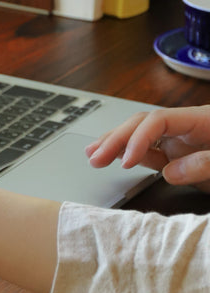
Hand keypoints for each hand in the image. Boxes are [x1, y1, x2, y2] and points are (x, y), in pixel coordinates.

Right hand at [86, 106, 209, 190]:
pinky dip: (128, 153)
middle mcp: (186, 127)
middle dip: (116, 139)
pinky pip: (150, 151)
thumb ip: (203, 164)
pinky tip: (112, 157)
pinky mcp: (179, 155)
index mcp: (200, 120)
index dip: (137, 139)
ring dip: (115, 144)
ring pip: (141, 134)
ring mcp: (181, 141)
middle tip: (96, 158)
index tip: (126, 163)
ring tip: (92, 154)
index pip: (158, 120)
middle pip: (143, 124)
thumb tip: (169, 172)